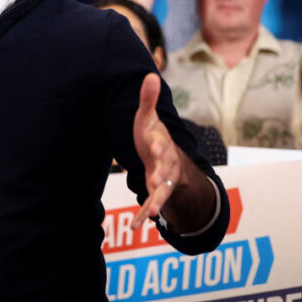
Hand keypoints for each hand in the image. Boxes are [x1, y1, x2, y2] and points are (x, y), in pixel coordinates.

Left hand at [131, 73, 181, 229]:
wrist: (165, 157)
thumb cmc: (152, 136)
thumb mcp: (147, 119)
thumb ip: (148, 100)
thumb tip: (149, 74)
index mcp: (161, 144)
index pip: (161, 144)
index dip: (158, 146)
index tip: (154, 148)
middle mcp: (165, 164)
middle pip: (165, 171)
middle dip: (161, 177)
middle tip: (154, 182)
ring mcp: (162, 181)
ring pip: (162, 192)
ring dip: (157, 201)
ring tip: (153, 213)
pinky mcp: (155, 193)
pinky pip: (151, 205)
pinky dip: (144, 215)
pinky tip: (137, 226)